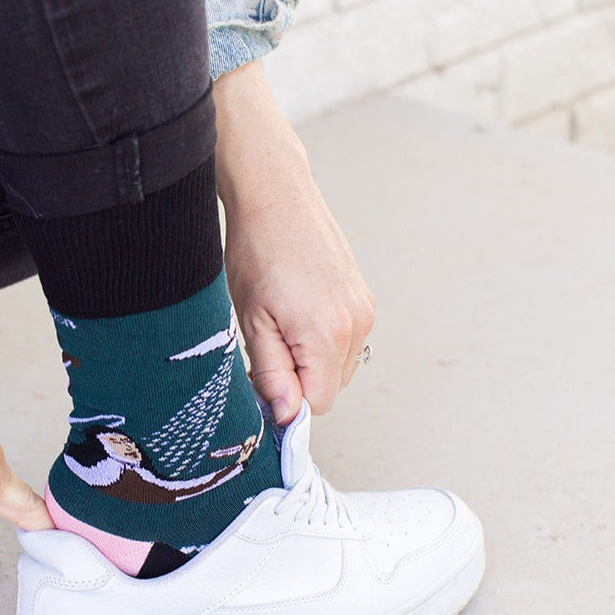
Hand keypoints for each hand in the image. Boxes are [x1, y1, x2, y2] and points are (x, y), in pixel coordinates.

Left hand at [214, 62, 374, 420]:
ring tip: (280, 322)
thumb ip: (271, 373)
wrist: (276, 198)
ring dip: (309, 361)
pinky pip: (345, 342)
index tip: (261, 383)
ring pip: (339, 367)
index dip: (287, 402)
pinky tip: (296, 312)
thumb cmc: (256, 251)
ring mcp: (364, 310)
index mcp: (325, 334)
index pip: (317, 404)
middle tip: (265, 345)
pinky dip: (321, 341)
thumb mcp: (251, 320)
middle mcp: (355, 324)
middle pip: (330, 388)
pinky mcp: (364, 299)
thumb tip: (289, 416)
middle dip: (297, 381)